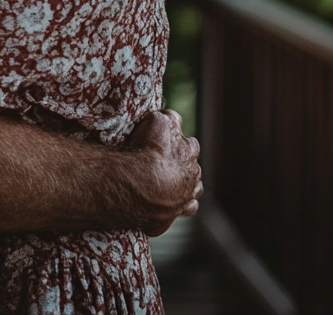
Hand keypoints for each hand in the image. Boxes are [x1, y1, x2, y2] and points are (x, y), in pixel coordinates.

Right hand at [122, 109, 201, 235]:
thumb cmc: (148, 151)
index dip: (179, 143)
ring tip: (167, 185)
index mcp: (190, 152)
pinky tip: (162, 204)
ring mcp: (184, 199)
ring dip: (183, 189)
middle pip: (193, 170)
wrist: (140, 186)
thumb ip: (169, 118)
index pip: (190, 145)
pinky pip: (177, 213)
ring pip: (191, 193)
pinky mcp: (171, 217)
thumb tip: (173, 116)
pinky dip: (173, 208)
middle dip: (183, 167)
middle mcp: (192, 177)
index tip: (166, 142)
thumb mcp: (159, 121)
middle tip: (163, 164)